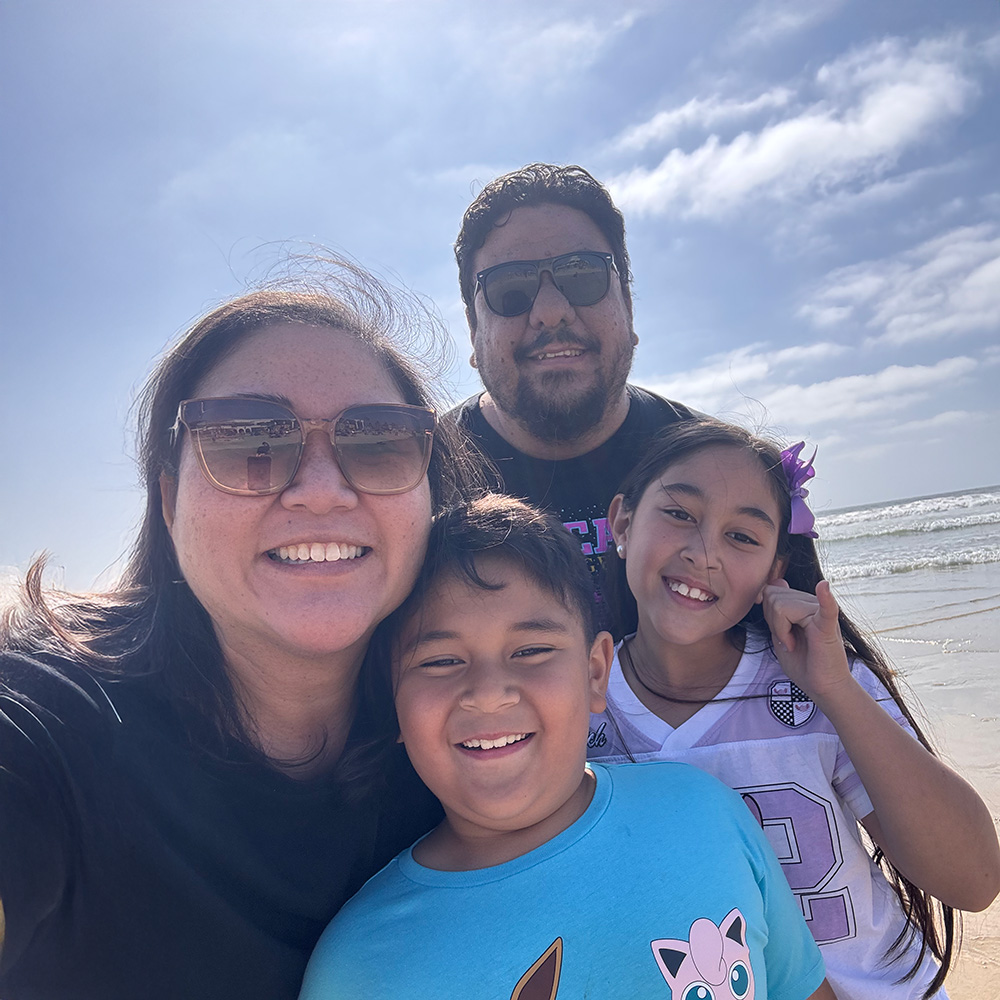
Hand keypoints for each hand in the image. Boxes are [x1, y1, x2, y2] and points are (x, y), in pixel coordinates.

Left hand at [760, 579, 850, 703]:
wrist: (823, 688)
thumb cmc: (803, 664)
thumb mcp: (781, 634)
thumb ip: (776, 611)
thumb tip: (776, 581)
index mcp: (802, 604)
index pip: (772, 593)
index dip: (768, 614)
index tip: (780, 634)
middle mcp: (812, 604)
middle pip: (774, 597)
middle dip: (774, 622)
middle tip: (789, 642)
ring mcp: (821, 613)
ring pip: (781, 606)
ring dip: (782, 631)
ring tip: (794, 644)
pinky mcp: (827, 627)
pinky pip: (825, 609)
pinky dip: (825, 599)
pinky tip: (824, 587)